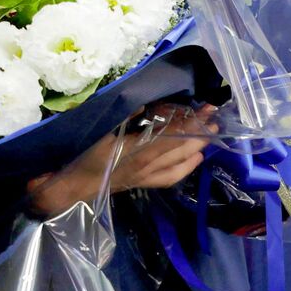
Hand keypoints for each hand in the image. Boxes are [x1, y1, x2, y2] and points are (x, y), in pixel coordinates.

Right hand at [26, 104, 216, 218]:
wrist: (75, 187)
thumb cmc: (83, 156)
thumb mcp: (99, 133)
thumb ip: (121, 117)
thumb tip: (141, 103)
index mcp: (136, 150)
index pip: (172, 135)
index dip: (191, 122)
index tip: (206, 109)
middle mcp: (147, 165)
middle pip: (181, 148)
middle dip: (201, 132)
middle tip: (215, 117)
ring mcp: (147, 176)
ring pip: (180, 163)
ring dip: (199, 148)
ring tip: (211, 134)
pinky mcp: (144, 183)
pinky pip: (171, 177)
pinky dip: (187, 167)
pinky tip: (195, 159)